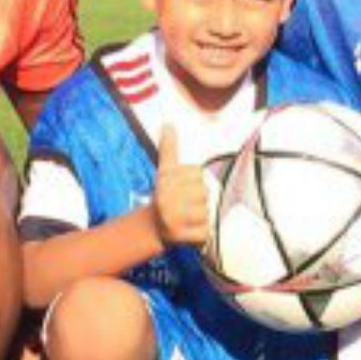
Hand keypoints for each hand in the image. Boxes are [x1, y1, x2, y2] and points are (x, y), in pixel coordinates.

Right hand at [151, 125, 209, 247]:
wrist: (153, 228)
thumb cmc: (165, 194)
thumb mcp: (166, 170)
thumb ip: (168, 148)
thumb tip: (168, 123)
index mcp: (166, 179)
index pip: (198, 174)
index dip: (193, 182)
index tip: (180, 188)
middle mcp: (167, 197)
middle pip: (204, 193)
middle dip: (199, 201)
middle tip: (184, 206)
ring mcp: (174, 218)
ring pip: (207, 212)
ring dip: (201, 218)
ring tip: (186, 219)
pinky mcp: (182, 236)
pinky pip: (205, 232)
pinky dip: (202, 235)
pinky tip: (189, 233)